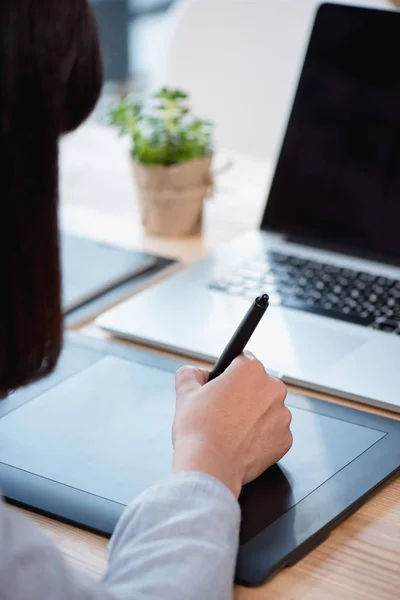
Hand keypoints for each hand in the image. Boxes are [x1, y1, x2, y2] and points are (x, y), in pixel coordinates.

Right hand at [172, 352, 291, 497]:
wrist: (209, 467)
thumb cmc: (198, 429)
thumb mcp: (185, 392)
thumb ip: (191, 373)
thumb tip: (197, 373)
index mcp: (250, 370)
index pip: (243, 360)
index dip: (230, 374)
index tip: (223, 386)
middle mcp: (273, 388)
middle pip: (258, 385)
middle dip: (244, 394)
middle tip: (224, 411)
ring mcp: (282, 415)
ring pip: (268, 409)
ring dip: (254, 415)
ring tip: (231, 430)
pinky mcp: (285, 439)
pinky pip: (273, 432)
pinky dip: (261, 437)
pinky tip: (242, 443)